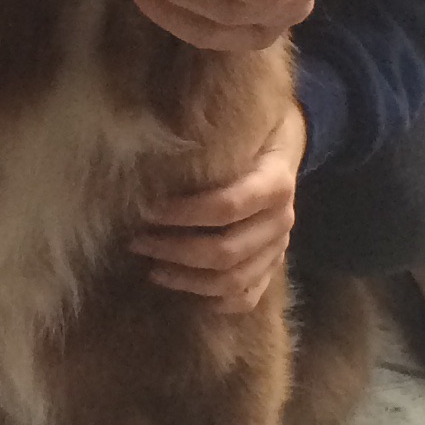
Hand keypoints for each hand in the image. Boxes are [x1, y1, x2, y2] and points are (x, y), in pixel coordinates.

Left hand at [132, 98, 306, 311]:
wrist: (286, 144)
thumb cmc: (253, 131)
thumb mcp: (241, 123)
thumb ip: (210, 139)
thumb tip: (151, 148)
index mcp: (276, 182)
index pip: (227, 206)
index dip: (184, 213)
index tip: (147, 211)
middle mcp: (282, 220)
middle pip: (227, 250)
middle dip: (175, 250)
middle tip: (138, 241)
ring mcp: (279, 247)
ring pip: (234, 280)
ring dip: (188, 280)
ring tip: (152, 268)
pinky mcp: (274, 265)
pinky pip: (248, 297)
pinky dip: (217, 301)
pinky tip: (186, 291)